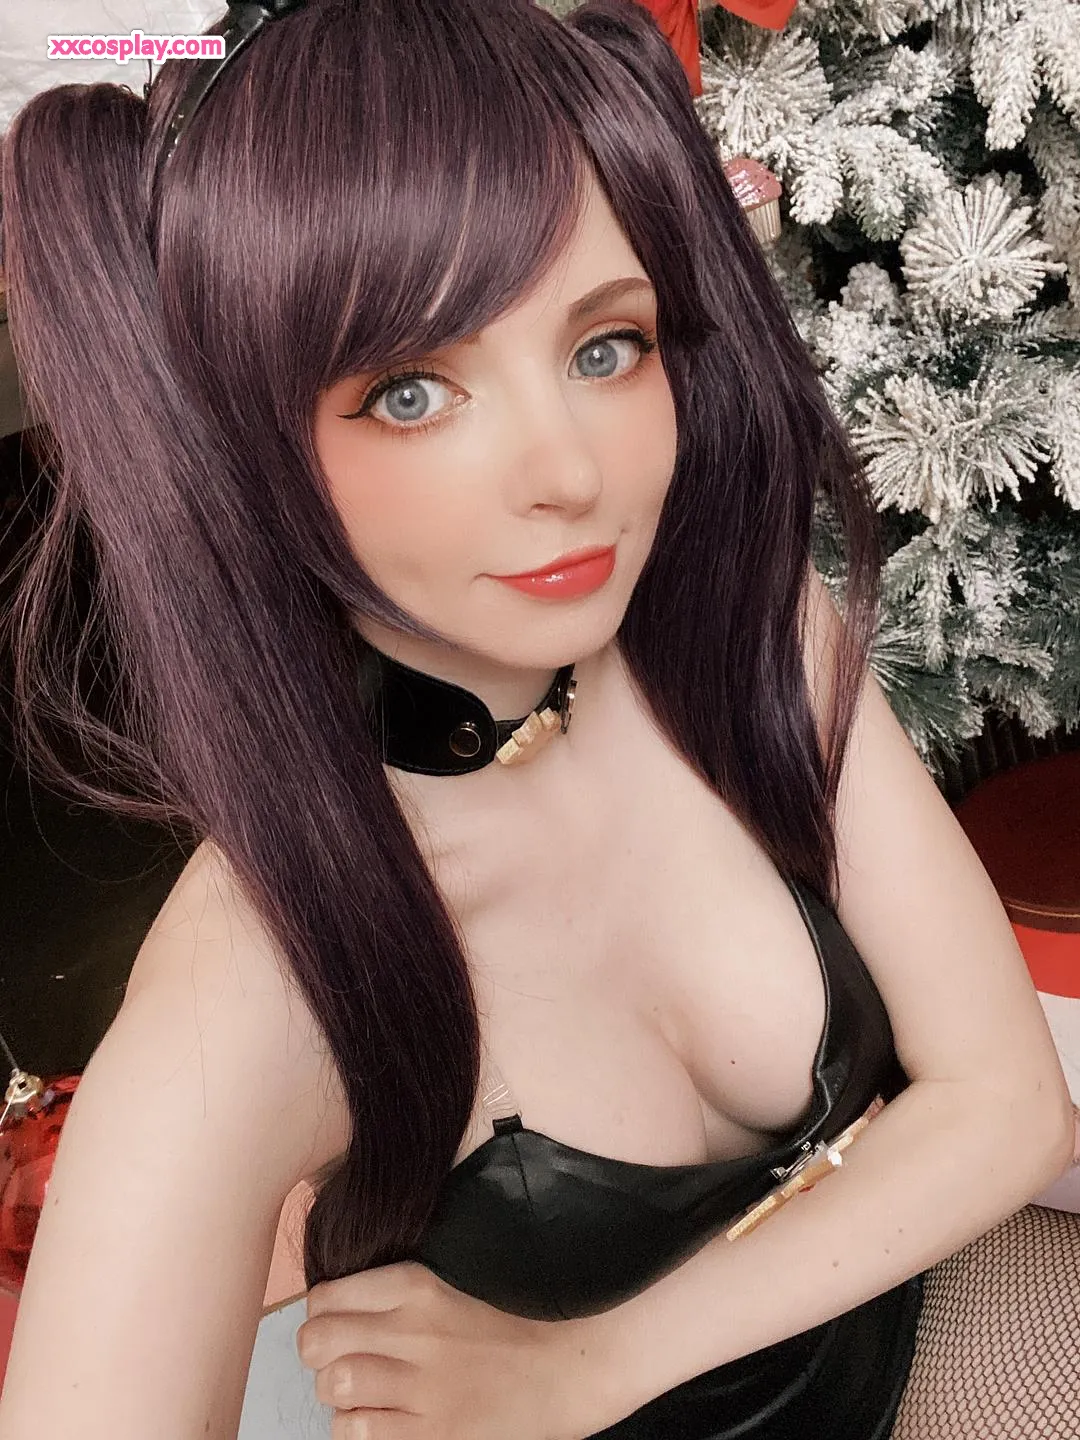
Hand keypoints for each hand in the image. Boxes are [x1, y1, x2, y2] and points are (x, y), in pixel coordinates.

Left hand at [296, 1260, 618, 1439]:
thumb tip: (333, 1304)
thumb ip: (394, 1290)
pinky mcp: (433, 1434)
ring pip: (334, 1388)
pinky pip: (359, 1433)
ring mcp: (423, 1388)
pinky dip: (358, 1427)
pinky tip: (380, 1419)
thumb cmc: (505, 1319)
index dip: (321, 1313)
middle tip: (335, 1357)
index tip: (333, 1320)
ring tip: (361, 1390)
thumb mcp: (450, 1281)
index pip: (327, 1297)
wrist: (566, 1364)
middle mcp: (415, 1333)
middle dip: (318, 1351)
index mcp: (418, 1286)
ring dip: (339, 1392)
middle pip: (318, 1342)